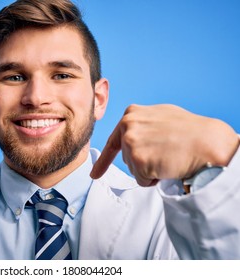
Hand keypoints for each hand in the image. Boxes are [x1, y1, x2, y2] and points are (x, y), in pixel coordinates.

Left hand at [90, 104, 238, 185]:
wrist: (207, 142)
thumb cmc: (189, 130)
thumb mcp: (160, 116)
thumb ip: (141, 123)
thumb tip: (130, 133)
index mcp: (131, 114)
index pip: (113, 141)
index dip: (105, 160)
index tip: (95, 174)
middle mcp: (127, 126)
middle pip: (126, 157)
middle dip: (143, 161)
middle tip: (165, 151)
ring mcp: (131, 142)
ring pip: (133, 170)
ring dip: (149, 170)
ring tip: (168, 156)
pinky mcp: (137, 160)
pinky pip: (141, 180)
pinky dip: (154, 179)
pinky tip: (167, 166)